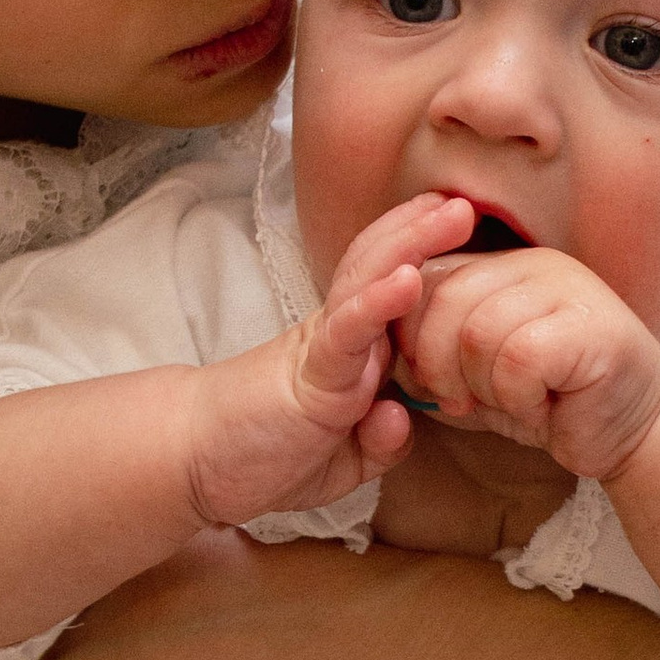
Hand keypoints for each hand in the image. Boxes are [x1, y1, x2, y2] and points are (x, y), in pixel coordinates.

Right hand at [187, 194, 472, 528]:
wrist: (195, 461)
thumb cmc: (264, 451)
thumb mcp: (345, 460)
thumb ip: (380, 442)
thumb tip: (399, 416)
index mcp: (354, 351)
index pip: (389, 288)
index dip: (421, 252)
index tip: (458, 225)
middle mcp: (341, 339)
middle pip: (381, 268)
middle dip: (423, 230)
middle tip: (465, 198)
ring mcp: (325, 351)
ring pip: (367, 284)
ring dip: (409, 245)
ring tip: (448, 212)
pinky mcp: (309, 374)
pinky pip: (347, 333)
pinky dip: (377, 303)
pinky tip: (406, 277)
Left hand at [396, 244, 659, 481]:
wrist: (633, 430)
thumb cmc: (551, 402)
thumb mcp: (475, 375)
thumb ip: (431, 355)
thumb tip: (380, 350)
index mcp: (499, 265)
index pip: (424, 277)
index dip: (410, 336)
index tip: (430, 382)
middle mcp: (531, 263)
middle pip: (443, 300)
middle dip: (437, 365)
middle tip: (463, 401)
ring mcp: (565, 288)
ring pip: (477, 331)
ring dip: (484, 386)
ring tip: (516, 401)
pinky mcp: (592, 326)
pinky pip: (520, 358)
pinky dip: (520, 396)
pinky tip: (546, 407)